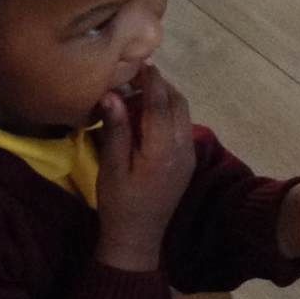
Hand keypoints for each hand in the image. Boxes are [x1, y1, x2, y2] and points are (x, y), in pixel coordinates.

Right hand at [93, 65, 195, 271]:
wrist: (137, 237)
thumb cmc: (119, 202)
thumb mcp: (111, 166)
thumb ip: (116, 129)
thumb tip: (112, 94)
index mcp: (162, 150)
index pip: (160, 104)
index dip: (151, 80)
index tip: (141, 61)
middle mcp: (182, 149)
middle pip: (177, 103)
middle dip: (160, 85)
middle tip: (136, 74)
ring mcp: (188, 155)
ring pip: (182, 113)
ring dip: (165, 97)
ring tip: (139, 91)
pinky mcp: (186, 161)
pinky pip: (181, 126)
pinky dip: (168, 112)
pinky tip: (147, 114)